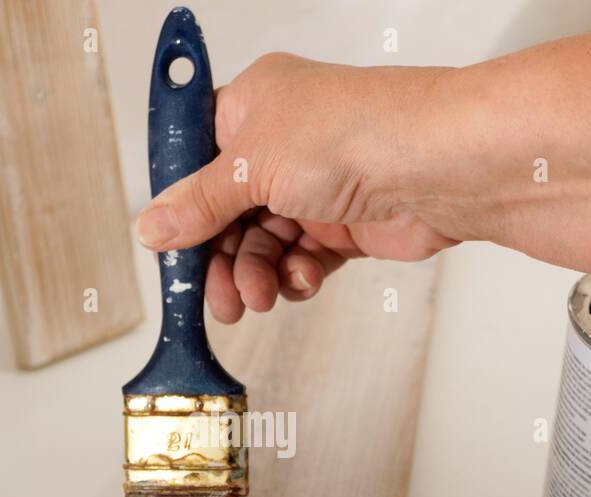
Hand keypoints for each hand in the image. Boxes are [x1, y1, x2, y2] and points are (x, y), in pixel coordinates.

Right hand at [134, 54, 462, 322]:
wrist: (437, 166)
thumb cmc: (355, 133)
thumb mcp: (252, 166)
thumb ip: (198, 204)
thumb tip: (152, 227)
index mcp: (253, 106)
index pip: (197, 160)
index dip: (182, 206)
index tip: (169, 246)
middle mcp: (283, 144)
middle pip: (227, 214)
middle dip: (220, 259)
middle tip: (217, 296)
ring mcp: (315, 186)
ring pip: (264, 244)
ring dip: (256, 275)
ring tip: (258, 296)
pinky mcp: (345, 225)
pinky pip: (301, 260)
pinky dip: (295, 276)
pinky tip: (301, 278)